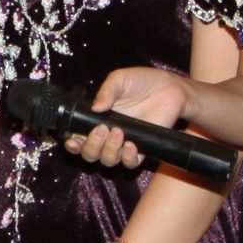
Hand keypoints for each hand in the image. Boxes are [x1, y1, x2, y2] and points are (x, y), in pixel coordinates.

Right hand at [75, 67, 192, 169]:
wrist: (169, 87)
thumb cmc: (142, 81)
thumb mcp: (120, 79)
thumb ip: (106, 91)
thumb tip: (95, 107)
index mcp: (97, 119)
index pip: (79, 138)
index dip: (73, 144)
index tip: (73, 140)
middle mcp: (108, 135)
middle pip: (91, 154)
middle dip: (92, 146)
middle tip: (102, 130)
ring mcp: (124, 143)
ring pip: (108, 161)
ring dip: (109, 151)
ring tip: (118, 132)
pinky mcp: (143, 148)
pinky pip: (131, 163)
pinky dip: (127, 157)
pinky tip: (130, 145)